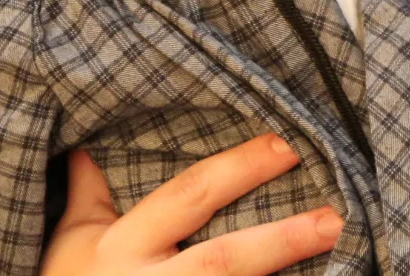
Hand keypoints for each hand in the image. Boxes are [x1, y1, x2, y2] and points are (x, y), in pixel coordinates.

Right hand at [41, 135, 341, 275]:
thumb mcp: (71, 245)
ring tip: (337, 253)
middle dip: (280, 240)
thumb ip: (88, 196)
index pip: (187, 198)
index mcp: (123, 248)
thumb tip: (86, 147)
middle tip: (334, 218)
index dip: (238, 170)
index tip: (287, 147)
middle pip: (222, 262)